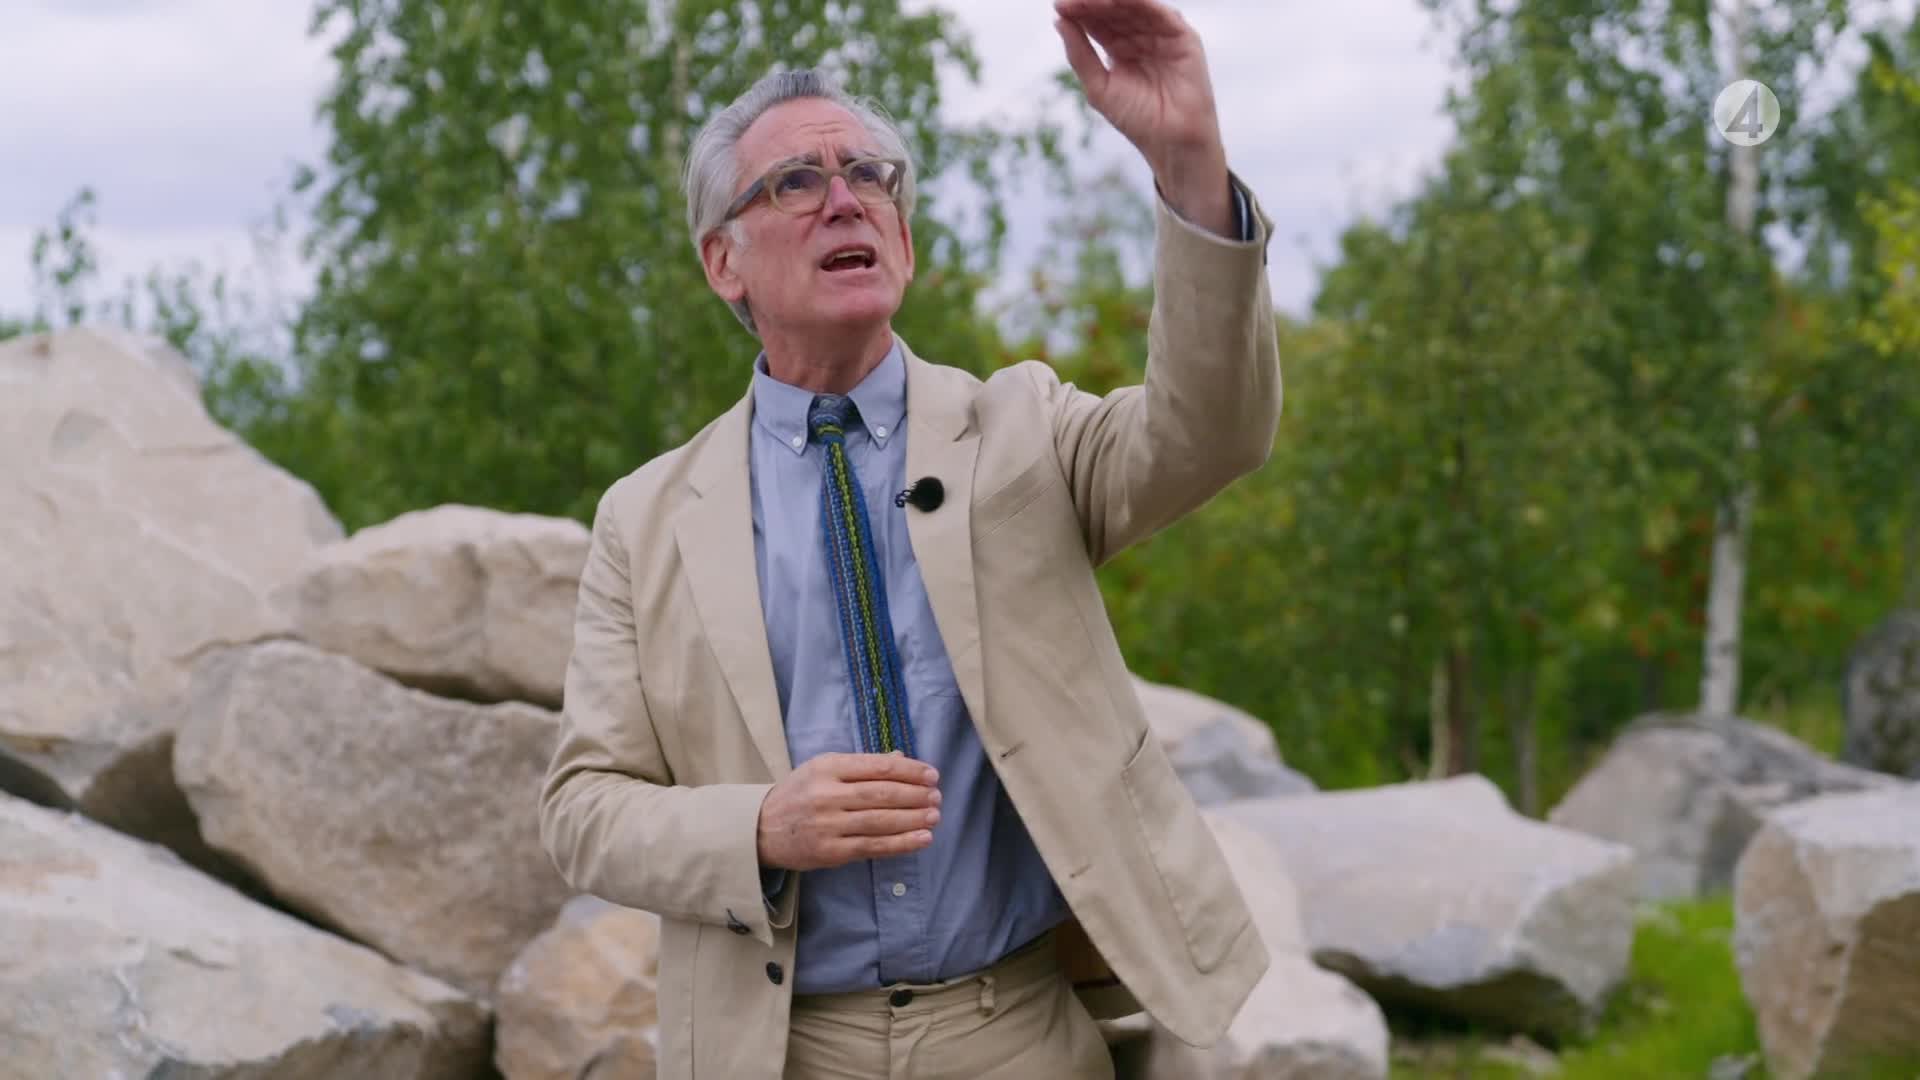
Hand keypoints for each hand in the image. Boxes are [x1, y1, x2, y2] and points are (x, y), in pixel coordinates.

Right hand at [757, 753, 941, 870]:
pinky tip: (921, 839)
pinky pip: (872, 847)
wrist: (762, 829)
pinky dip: (901, 843)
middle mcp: (826, 795)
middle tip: (937, 796)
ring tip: (935, 816)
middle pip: (881, 794)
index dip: (909, 771)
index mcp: (827, 768)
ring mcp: (828, 825)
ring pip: (879, 821)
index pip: (877, 767)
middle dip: (915, 795)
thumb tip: (902, 759)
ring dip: (913, 819)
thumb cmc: (799, 794)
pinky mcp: (830, 852)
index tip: (932, 775)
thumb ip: (862, 765)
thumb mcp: (823, 769)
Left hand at [1055, 0, 1231, 233]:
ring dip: (1113, 1)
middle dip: (1093, 3)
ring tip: (1091, 0)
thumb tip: (1058, 20)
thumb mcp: (1099, 87)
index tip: (1059, 6)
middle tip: (1071, 0)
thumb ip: (1080, 54)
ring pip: (1136, 6)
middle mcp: (1141, 38)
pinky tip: (1120, 2)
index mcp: (1120, 49)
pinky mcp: (1183, 38)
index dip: (1079, 11)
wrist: (1171, 142)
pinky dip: (1142, 4)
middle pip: (1114, 9)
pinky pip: (1162, 13)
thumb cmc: (1137, 120)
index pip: (1097, 21)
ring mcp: (1162, 36)